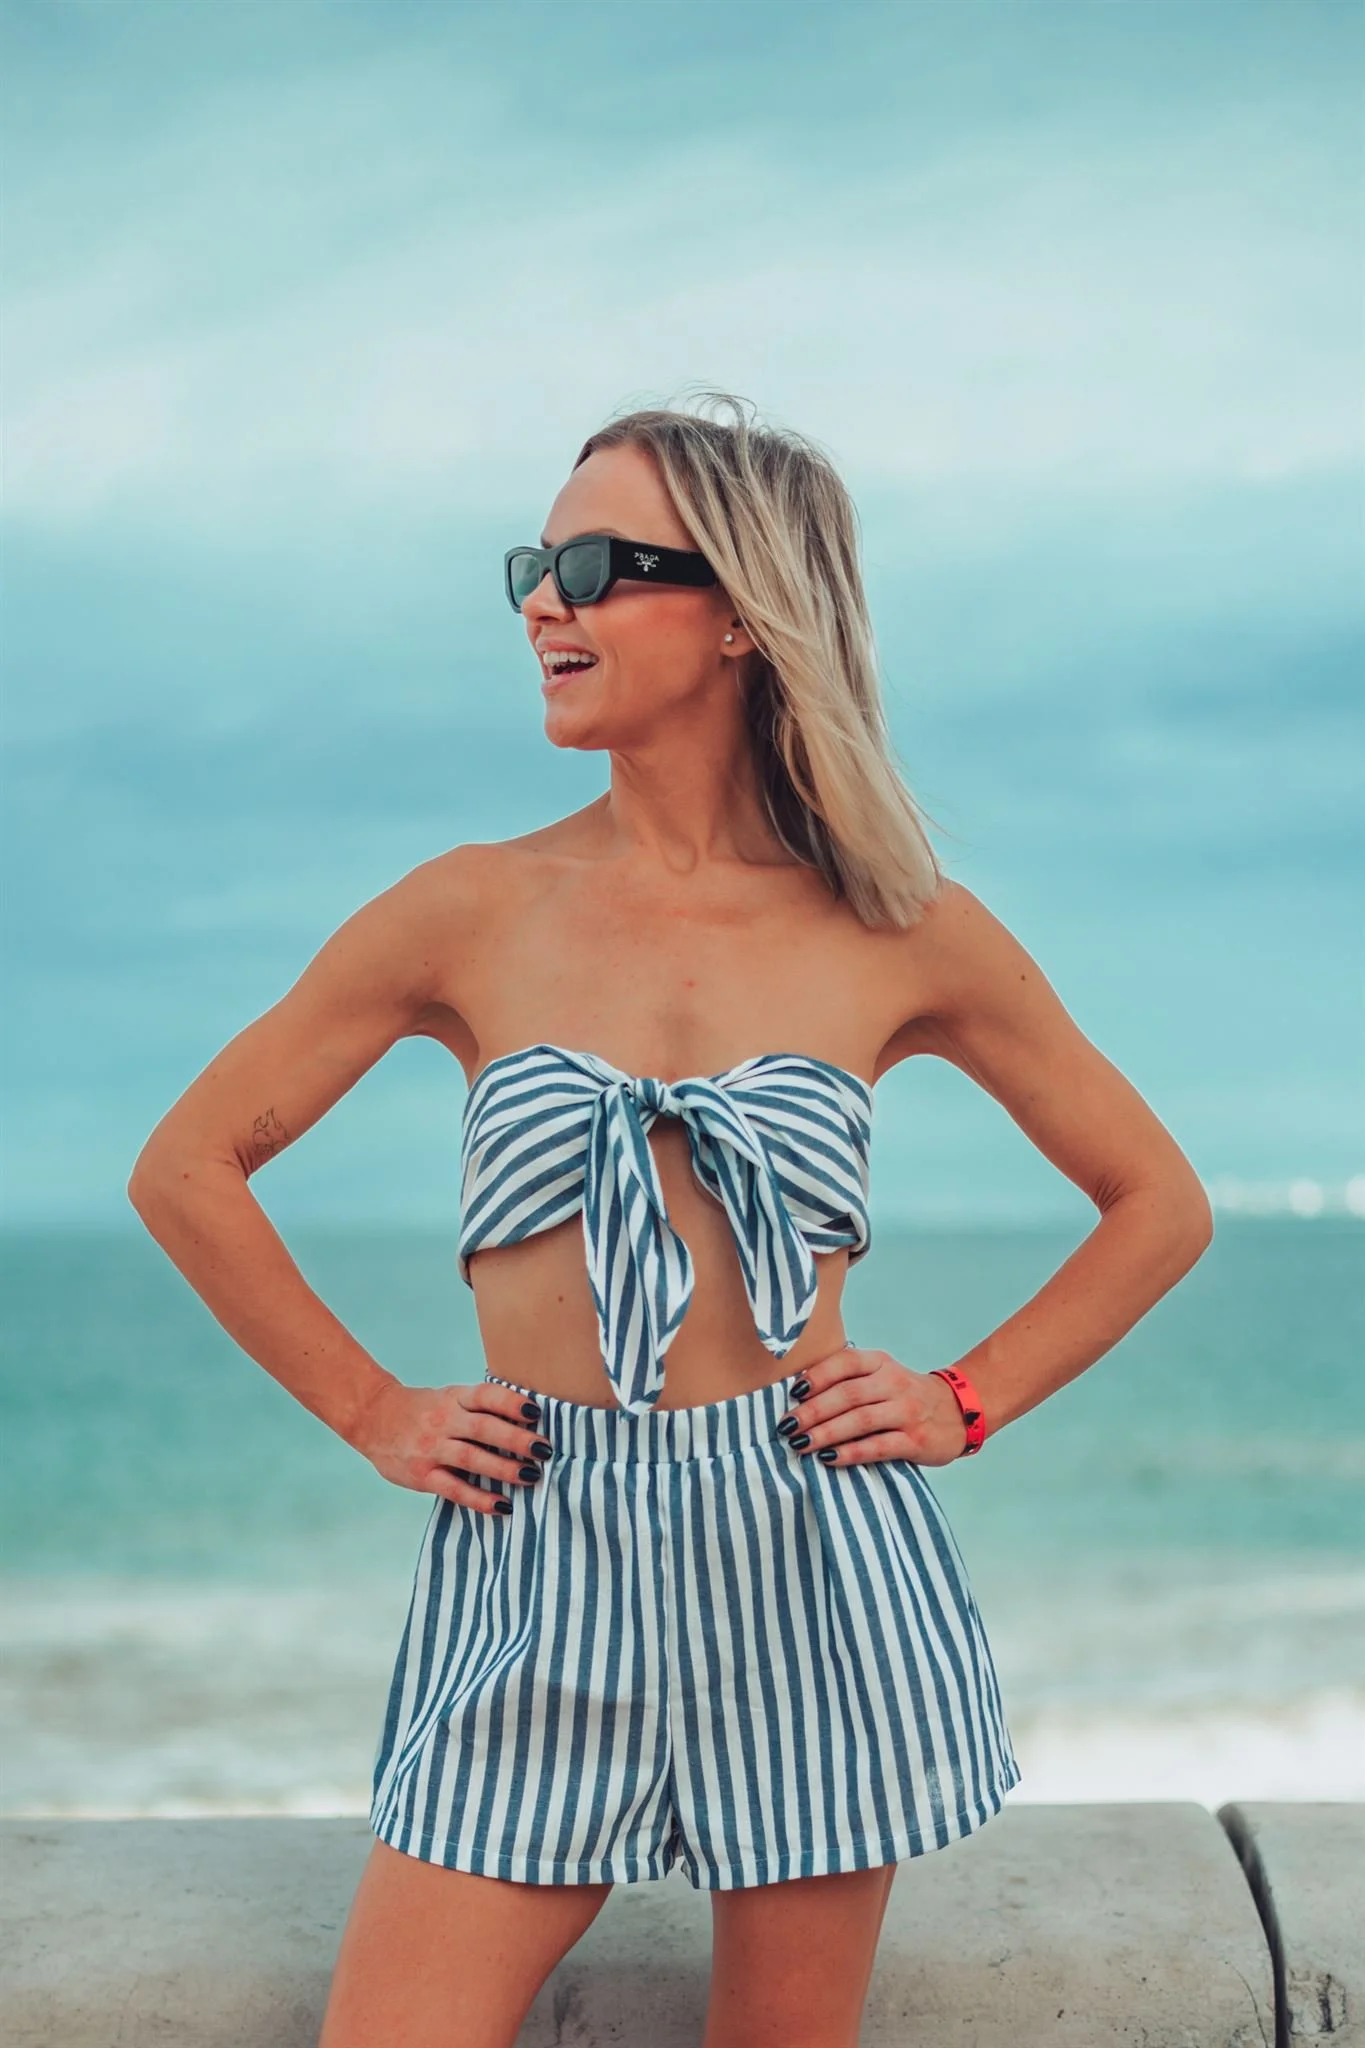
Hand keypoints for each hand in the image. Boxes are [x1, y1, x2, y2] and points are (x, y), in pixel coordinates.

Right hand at [348, 1379, 553, 1515]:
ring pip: (471, 1458)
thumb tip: (528, 1419)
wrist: (372, 1418)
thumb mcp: (448, 1397)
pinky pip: (454, 1489)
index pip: (485, 1396)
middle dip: (517, 1440)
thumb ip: (479, 1407)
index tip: (536, 1412)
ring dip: (504, 1469)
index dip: (511, 1403)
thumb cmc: (423, 1410)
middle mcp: (443, 1420)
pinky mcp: (422, 1475)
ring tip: (531, 1476)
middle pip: (484, 1428)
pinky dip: (479, 1498)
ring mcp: (431, 1448)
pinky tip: (502, 1505)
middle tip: (544, 1450)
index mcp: (453, 1397)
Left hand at [777, 1345, 969, 1469]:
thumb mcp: (881, 1375)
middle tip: (786, 1427)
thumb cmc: (903, 1395)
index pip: (844, 1362)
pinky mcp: (915, 1440)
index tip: (792, 1393)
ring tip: (801, 1444)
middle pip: (847, 1394)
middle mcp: (893, 1383)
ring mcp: (906, 1411)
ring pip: (861, 1420)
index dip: (816, 1376)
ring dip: (827, 1432)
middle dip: (812, 1411)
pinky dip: (851, 1452)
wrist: (959, 1411)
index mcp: (880, 1362)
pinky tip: (829, 1458)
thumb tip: (797, 1396)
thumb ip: (848, 1379)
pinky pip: (878, 1446)